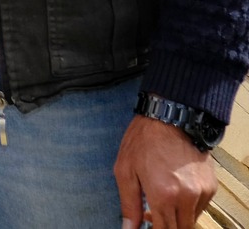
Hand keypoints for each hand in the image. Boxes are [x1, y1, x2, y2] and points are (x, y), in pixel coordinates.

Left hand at [116, 112, 216, 228]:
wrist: (171, 119)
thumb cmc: (143, 141)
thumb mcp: (125, 170)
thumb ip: (128, 204)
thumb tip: (128, 228)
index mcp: (163, 195)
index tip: (146, 225)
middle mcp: (186, 198)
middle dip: (165, 227)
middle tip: (150, 215)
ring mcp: (202, 193)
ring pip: (191, 221)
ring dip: (176, 219)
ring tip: (160, 202)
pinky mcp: (211, 186)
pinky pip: (200, 208)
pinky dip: (188, 207)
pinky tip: (174, 193)